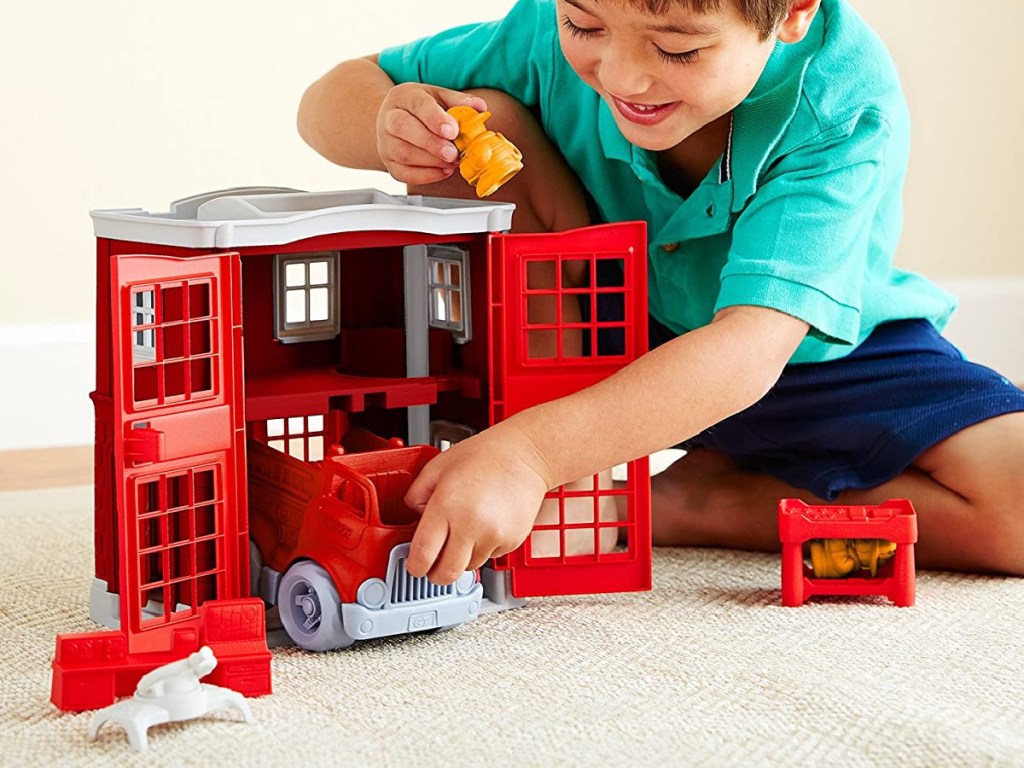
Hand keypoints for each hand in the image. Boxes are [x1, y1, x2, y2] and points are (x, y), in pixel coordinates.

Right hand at [376, 83, 486, 185]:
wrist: (396, 120)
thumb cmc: (421, 108)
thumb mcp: (440, 97)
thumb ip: (459, 102)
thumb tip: (480, 107)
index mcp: (404, 96)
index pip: (418, 105)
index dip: (436, 119)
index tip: (453, 131)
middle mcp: (389, 118)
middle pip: (404, 128)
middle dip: (431, 143)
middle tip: (453, 153)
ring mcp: (385, 142)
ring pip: (403, 154)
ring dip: (431, 162)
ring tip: (452, 162)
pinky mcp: (389, 163)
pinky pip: (404, 173)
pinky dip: (426, 176)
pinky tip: (443, 170)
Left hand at [403, 423, 550, 584]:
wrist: (525, 455)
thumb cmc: (484, 456)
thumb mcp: (437, 467)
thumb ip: (416, 495)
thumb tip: (413, 520)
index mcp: (447, 506)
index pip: (423, 555)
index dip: (414, 566)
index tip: (414, 564)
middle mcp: (471, 525)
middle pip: (446, 574)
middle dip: (436, 573)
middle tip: (434, 562)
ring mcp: (494, 536)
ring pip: (469, 567)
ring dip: (461, 557)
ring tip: (465, 530)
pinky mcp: (512, 541)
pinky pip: (489, 557)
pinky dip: (483, 548)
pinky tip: (485, 524)